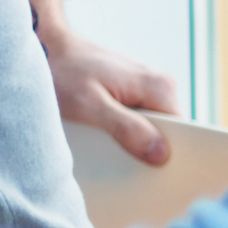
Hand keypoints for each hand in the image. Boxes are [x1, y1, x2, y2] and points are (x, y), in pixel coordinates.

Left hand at [42, 21, 182, 165]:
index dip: (173, 158)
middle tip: (132, 176)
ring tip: (115, 161)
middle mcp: (159, 85)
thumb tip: (162, 155)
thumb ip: (126, 128)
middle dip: (151, 154)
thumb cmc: (63, 70)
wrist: (43, 45)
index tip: (160, 181)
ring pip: (151, 129)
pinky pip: (136, 121)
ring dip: (136, 145)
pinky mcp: (129, 93)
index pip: (184, 134)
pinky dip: (124, 134)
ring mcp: (145, 89)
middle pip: (168, 133)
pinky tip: (107, 145)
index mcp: (159, 86)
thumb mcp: (89, 104)